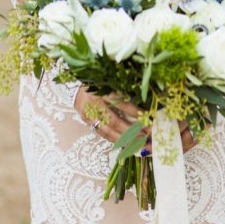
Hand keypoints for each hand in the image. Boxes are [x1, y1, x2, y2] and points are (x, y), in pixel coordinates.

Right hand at [73, 87, 198, 153]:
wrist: (75, 84)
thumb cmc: (97, 80)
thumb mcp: (111, 80)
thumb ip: (124, 88)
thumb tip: (144, 97)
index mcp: (102, 89)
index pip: (122, 103)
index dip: (136, 112)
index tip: (149, 118)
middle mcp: (95, 103)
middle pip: (115, 120)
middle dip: (131, 131)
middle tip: (146, 136)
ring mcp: (88, 114)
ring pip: (107, 131)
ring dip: (124, 139)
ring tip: (138, 144)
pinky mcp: (86, 121)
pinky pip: (101, 133)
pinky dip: (113, 139)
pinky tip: (124, 144)